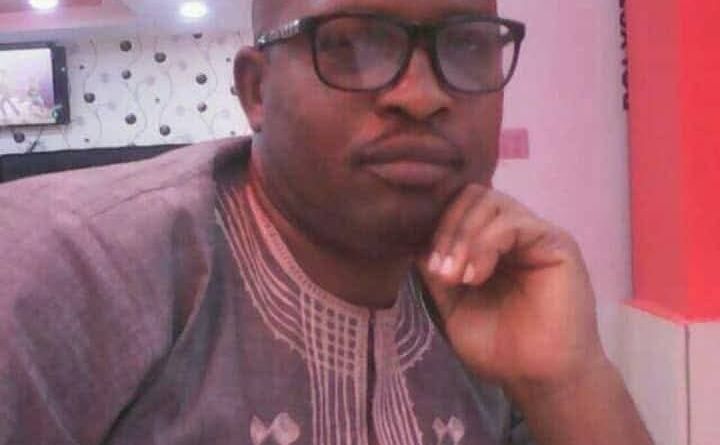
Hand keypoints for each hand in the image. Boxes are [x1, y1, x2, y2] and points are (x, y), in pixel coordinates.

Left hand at [417, 184, 606, 397]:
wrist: (538, 378)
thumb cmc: (499, 347)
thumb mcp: (453, 304)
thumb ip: (437, 269)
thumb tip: (415, 239)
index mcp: (489, 244)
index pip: (458, 207)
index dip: (436, 227)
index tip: (427, 265)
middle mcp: (513, 232)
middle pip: (472, 194)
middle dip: (448, 228)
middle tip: (441, 270)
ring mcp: (535, 234)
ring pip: (490, 201)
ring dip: (463, 237)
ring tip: (457, 277)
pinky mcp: (555, 242)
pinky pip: (512, 223)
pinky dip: (485, 244)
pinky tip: (475, 277)